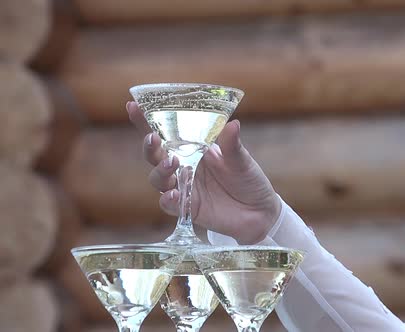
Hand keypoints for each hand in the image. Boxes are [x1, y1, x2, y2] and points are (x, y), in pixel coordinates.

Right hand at [126, 101, 280, 243]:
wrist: (260, 212)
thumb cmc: (249, 179)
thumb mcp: (242, 160)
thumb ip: (232, 145)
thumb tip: (232, 124)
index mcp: (193, 147)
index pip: (166, 131)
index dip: (146, 120)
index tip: (133, 105)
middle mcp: (183, 166)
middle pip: (155, 154)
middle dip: (149, 146)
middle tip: (154, 138)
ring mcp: (183, 187)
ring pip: (158, 178)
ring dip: (160, 171)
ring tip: (171, 164)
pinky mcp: (187, 208)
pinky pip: (170, 204)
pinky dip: (168, 200)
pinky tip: (174, 195)